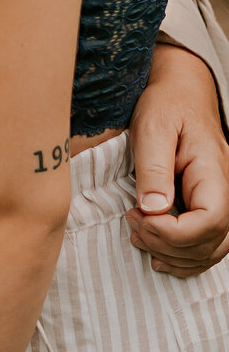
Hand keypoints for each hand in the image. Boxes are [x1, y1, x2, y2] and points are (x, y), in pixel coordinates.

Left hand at [128, 41, 228, 276]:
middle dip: (168, 244)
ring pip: (212, 250)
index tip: (138, 216)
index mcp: (214, 172)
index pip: (210, 221)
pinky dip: (185, 256)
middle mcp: (226, 191)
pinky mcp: (209, 207)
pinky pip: (208, 244)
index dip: (174, 232)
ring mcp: (221, 202)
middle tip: (132, 224)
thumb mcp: (152, 127)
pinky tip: (158, 253)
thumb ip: (153, 167)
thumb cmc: (166, 105)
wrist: (180, 94)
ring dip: (175, 256)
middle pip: (211, 241)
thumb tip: (153, 209)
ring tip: (139, 237)